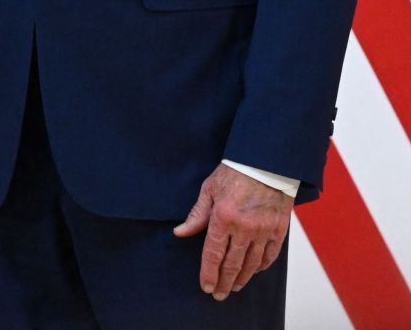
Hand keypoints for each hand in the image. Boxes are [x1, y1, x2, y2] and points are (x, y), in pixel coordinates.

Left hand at [173, 163, 292, 300]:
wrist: (264, 163)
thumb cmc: (233, 172)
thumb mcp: (209, 189)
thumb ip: (197, 214)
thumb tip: (180, 233)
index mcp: (223, 216)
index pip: (213, 253)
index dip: (208, 272)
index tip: (205, 286)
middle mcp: (244, 227)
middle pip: (233, 264)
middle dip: (223, 282)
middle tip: (217, 294)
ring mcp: (263, 230)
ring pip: (251, 264)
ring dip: (242, 278)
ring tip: (233, 287)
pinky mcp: (278, 230)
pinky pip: (270, 256)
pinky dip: (261, 267)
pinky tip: (253, 272)